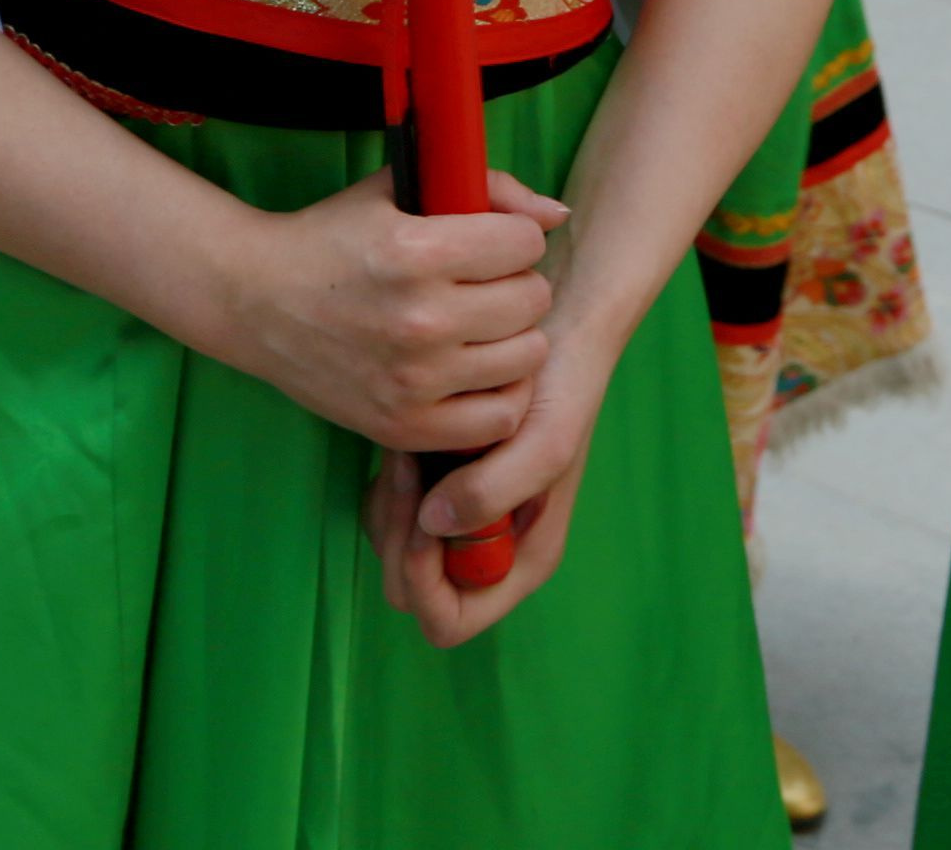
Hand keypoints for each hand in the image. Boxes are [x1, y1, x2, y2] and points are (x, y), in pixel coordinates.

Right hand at [197, 166, 558, 452]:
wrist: (255, 303)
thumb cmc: (330, 239)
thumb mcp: (397, 190)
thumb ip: (486, 188)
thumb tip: (558, 216)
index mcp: (416, 251)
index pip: (524, 243)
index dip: (513, 238)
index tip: (490, 244)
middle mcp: (420, 318)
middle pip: (532, 300)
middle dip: (517, 284)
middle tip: (486, 286)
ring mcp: (414, 379)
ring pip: (526, 357)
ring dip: (514, 338)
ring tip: (484, 329)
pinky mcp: (404, 426)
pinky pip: (498, 419)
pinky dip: (498, 395)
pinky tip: (475, 373)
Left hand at [364, 296, 613, 645]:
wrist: (557, 329)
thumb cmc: (563, 386)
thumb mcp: (545, 442)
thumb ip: (493, 492)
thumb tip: (430, 526)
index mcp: (517, 561)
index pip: (449, 620)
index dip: (424, 582)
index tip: (425, 518)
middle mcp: (484, 551)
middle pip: (407, 588)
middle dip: (398, 536)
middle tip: (408, 468)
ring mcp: (457, 518)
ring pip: (391, 547)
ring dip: (391, 503)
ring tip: (411, 446)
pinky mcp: (435, 481)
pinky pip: (387, 505)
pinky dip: (389, 479)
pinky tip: (407, 437)